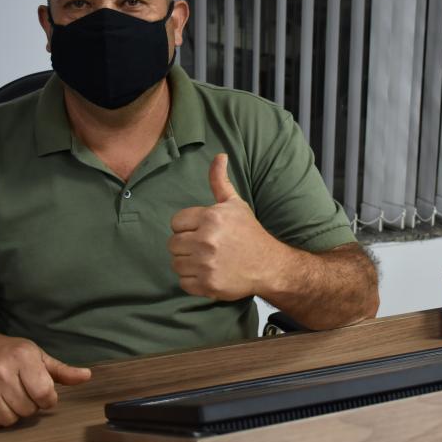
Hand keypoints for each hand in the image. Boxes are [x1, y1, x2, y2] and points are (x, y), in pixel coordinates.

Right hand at [0, 331, 90, 428]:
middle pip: (27, 409)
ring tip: (10, 397)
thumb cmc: (8, 353)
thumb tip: (87, 376)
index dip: (48, 398)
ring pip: (10, 419)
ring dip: (14, 413)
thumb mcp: (36, 355)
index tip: (44, 393)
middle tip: (24, 392)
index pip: (44, 393)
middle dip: (30, 405)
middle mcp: (1, 372)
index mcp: (22, 358)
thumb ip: (62, 370)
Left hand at [168, 153, 286, 299]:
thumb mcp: (235, 204)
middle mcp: (207, 240)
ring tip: (205, 260)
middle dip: (186, 245)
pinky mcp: (207, 285)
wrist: (268, 265)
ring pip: (176, 263)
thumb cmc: (249, 233)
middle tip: (204, 247)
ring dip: (187, 263)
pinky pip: (183, 282)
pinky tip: (207, 273)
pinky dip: (192, 281)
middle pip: (173, 243)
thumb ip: (220, 181)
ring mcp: (206, 264)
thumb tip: (219, 155)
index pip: (176, 222)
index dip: (187, 227)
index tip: (202, 231)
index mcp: (211, 217)